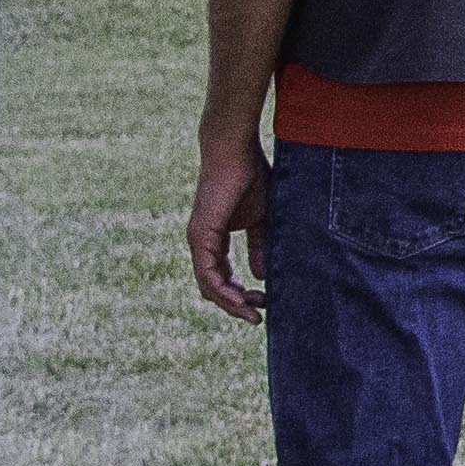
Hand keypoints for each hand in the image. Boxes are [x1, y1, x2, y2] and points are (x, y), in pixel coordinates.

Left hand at [187, 123, 271, 325]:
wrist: (235, 150)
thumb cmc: (250, 177)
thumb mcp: (261, 221)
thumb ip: (260, 247)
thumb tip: (262, 276)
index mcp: (214, 240)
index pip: (223, 277)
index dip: (242, 294)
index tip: (266, 301)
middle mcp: (202, 244)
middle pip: (214, 288)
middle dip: (237, 305)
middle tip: (260, 315)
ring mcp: (198, 241)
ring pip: (209, 287)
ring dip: (231, 304)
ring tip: (253, 314)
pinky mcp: (201, 236)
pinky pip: (208, 275)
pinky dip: (224, 291)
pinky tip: (242, 300)